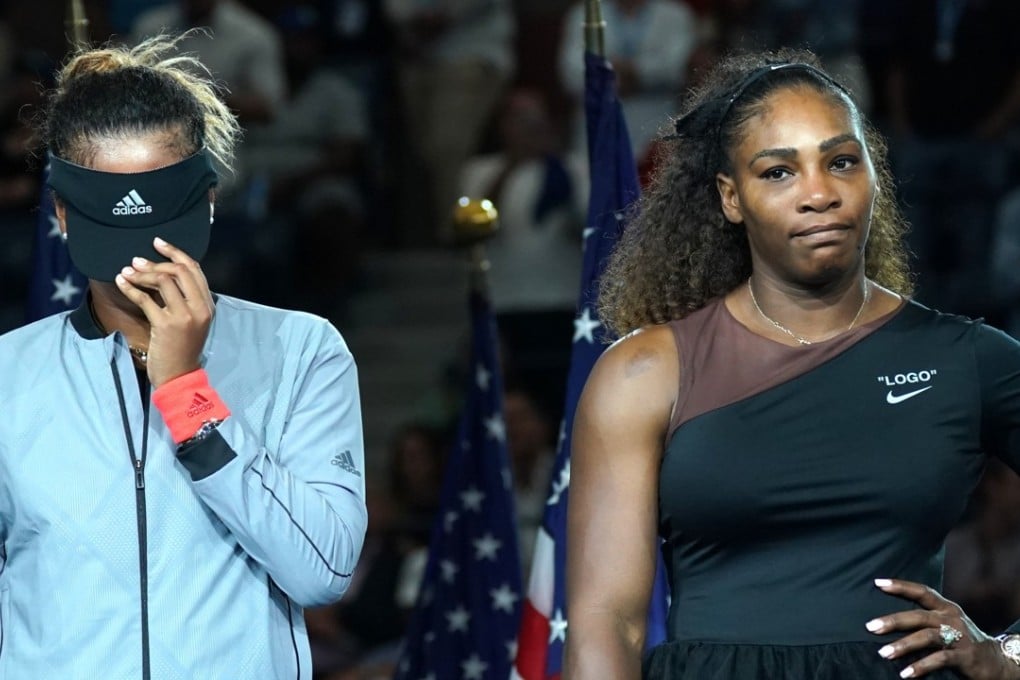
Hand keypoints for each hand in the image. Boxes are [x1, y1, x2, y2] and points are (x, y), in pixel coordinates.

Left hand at [115, 237, 214, 387]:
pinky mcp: (166, 325)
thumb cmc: (182, 348)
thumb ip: (185, 300)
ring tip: (127, 271)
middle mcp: (199, 307)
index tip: (158, 243)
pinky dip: (131, 288)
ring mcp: (184, 316)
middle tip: (136, 261)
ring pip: (163, 281)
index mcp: (207, 304)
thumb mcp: (191, 321)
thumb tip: (163, 274)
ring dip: (141, 273)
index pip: (194, 269)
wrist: (179, 376)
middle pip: (179, 270)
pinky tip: (121, 282)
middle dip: (156, 262)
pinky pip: (145, 299)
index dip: (175, 252)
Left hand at [866, 578, 1019, 678]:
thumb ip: (926, 617)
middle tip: (870, 627)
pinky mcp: (964, 657)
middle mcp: (952, 618)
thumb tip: (888, 618)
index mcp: (946, 607)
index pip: (922, 591)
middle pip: (918, 616)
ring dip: (903, 645)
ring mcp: (959, 637)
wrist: (995, 661)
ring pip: (926, 637)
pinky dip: (920, 666)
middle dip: (893, 621)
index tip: (878, 582)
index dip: (901, 586)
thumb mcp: (947, 623)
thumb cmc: (962, 640)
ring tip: (883, 653)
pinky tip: (905, 673)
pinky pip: (939, 660)